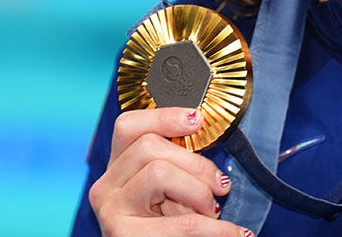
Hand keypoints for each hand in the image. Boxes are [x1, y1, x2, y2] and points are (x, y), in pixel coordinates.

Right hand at [89, 107, 250, 235]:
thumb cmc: (169, 230)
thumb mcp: (171, 193)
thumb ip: (179, 167)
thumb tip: (207, 135)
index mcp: (117, 169)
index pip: (128, 126)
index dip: (164, 117)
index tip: (199, 119)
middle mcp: (106, 186)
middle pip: (148, 146)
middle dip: (196, 163)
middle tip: (221, 186)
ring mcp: (111, 210)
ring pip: (159, 172)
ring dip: (199, 192)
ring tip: (213, 212)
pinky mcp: (122, 235)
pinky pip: (181, 223)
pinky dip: (216, 229)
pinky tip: (235, 233)